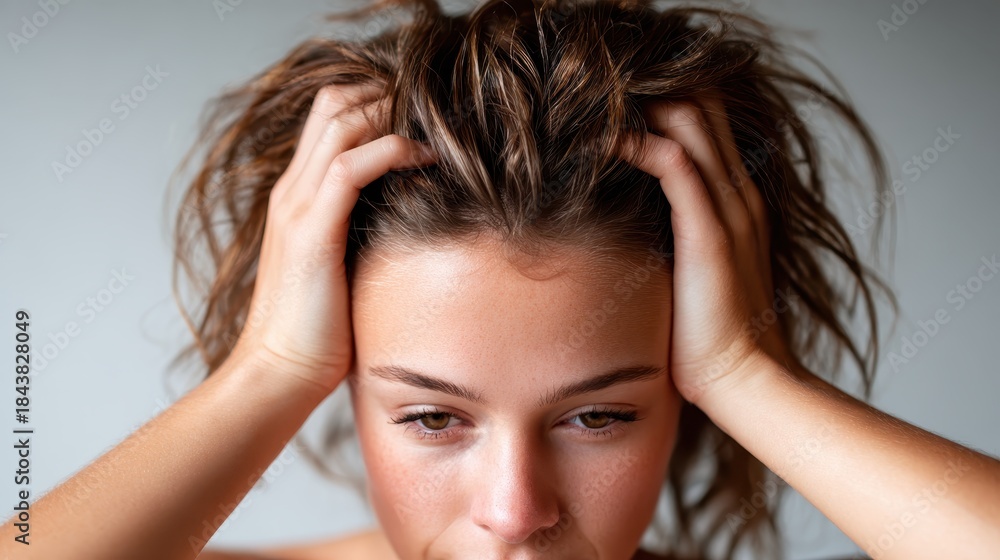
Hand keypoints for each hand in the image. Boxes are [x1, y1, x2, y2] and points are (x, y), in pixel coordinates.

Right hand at [227, 84, 437, 395]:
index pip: (329, 117)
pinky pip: (350, 166)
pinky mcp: (312, 231)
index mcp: (298, 197)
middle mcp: (293, 191)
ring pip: (341, 121)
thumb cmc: (318, 331)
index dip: (374, 101)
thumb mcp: (344, 268)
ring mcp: (298, 206)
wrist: (279, 371)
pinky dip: (392, 149)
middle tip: (434, 109)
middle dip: (386, 93)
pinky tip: (428, 157)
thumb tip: (411, 221)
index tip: (422, 113)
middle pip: (333, 103)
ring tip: (437, 125)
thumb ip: (363, 234)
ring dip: (393, 112)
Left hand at [618, 96, 792, 403]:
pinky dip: (637, 141)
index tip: (619, 102)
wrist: (743, 378)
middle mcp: (738, 194)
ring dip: (644, 104)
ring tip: (595, 102)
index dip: (669, 101)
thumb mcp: (692, 274)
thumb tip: (633, 228)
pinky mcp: (709, 231)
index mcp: (736, 202)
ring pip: (692, 122)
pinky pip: (674, 162)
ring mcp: (728, 209)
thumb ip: (675, 241)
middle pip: (704, 107)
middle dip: (655, 89)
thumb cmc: (710, 336)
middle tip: (602, 92)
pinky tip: (603, 139)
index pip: (708, 125)